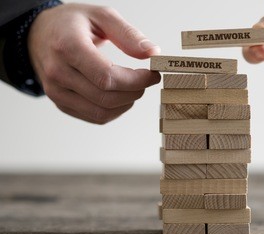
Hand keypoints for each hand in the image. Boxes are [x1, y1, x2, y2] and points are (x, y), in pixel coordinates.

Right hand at [28, 4, 160, 123]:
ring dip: (127, 104)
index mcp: (68, 46)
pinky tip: (121, 95)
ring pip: (102, 112)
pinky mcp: (61, 103)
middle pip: (106, 97)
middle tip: (146, 80)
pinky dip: (115, 110)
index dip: (136, 80)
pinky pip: (95, 117)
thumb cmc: (70, 24)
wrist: (39, 34)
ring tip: (134, 87)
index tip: (152, 75)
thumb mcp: (100, 15)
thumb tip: (152, 53)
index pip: (107, 77)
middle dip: (135, 92)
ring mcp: (57, 91)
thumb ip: (128, 34)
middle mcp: (58, 72)